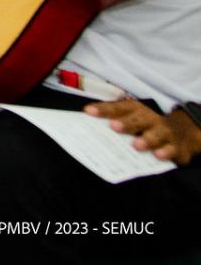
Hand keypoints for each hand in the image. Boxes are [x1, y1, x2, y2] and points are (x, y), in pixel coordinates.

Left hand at [85, 99, 200, 165]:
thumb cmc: (145, 126)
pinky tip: (157, 155)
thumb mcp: (130, 120)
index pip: (117, 108)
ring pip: (156, 134)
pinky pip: (171, 149)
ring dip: (147, 139)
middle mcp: (149, 119)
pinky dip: (165, 152)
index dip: (103, 109)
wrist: (181, 132)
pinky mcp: (176, 147)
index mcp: (135, 110)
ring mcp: (164, 132)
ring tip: (136, 145)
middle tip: (114, 127)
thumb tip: (84, 126)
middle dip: (126, 123)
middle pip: (138, 119)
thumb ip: (112, 122)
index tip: (88, 112)